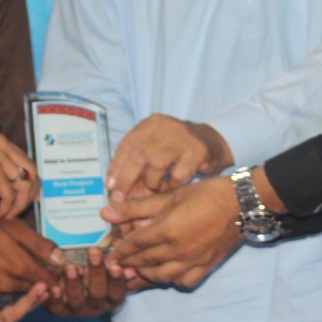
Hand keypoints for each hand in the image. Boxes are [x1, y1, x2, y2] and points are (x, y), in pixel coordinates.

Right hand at [0, 133, 37, 217]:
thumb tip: (33, 190)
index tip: (33, 198)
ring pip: (23, 185)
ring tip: (7, 214)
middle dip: (30, 194)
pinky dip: (6, 208)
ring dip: (18, 204)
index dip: (34, 182)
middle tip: (22, 209)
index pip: (28, 162)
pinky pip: (10, 195)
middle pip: (31, 172)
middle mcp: (1, 145)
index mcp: (0, 141)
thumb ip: (8, 176)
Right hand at [0, 207, 58, 299]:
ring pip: (21, 289)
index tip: (67, 271)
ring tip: (37, 265)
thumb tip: (61, 259)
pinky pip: (6, 289)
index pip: (49, 281)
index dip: (60, 277)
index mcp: (18, 266)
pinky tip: (14, 266)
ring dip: (30, 281)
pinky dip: (13, 281)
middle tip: (56, 268)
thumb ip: (39, 245)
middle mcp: (7, 283)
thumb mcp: (12, 226)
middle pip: (36, 288)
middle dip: (46, 280)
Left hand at [44, 247, 129, 315]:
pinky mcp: (58, 311)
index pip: (116, 292)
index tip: (116, 265)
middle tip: (94, 253)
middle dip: (96, 273)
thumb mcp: (106, 274)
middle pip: (98, 294)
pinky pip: (56, 308)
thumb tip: (131, 270)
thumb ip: (117, 271)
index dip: (117, 281)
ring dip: (74, 284)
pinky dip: (54, 299)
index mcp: (110, 299)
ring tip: (71, 267)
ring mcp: (76, 310)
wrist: (67, 289)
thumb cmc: (92, 277)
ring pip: (76, 300)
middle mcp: (95, 307)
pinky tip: (53, 288)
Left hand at [104, 178, 243, 289]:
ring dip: (145, 274)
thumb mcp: (169, 196)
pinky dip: (170, 280)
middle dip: (127, 263)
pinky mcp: (206, 267)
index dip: (120, 249)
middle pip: (145, 261)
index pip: (135, 244)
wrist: (242, 204)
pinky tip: (164, 273)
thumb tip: (106, 213)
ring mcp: (194, 261)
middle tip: (115, 264)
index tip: (109, 253)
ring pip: (161, 276)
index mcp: (168, 230)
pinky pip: (183, 281)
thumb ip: (136, 207)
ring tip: (135, 269)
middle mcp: (179, 250)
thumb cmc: (206, 194)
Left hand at [107, 114, 232, 200]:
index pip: (127, 144)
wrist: (212, 141)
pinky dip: (170, 186)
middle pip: (139, 155)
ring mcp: (184, 138)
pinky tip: (170, 187)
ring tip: (152, 189)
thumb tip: (115, 185)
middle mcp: (166, 127)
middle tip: (120, 198)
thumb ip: (137, 159)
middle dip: (126, 179)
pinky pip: (178, 175)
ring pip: (157, 165)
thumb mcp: (156, 145)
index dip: (116, 166)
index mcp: (152, 123)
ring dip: (150, 183)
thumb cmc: (177, 147)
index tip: (109, 185)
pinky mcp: (199, 152)